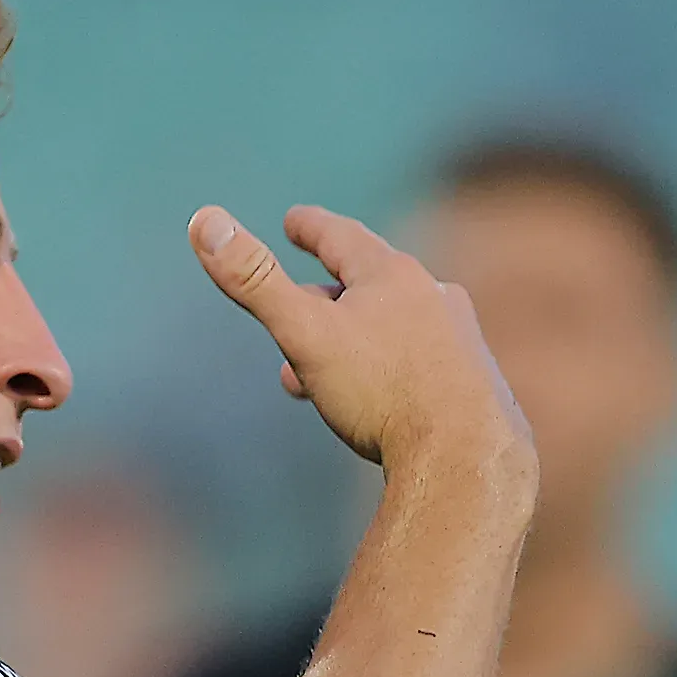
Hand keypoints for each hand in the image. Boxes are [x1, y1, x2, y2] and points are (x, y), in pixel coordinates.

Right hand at [190, 203, 532, 475]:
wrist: (465, 456)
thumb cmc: (381, 392)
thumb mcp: (304, 334)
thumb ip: (254, 280)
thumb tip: (203, 219)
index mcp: (392, 276)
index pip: (343, 238)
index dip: (312, 228)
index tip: (294, 221)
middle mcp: (432, 297)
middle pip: (370, 284)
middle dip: (327, 296)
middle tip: (297, 303)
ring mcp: (458, 338)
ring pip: (395, 326)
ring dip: (355, 340)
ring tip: (324, 373)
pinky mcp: (474, 381)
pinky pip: (421, 361)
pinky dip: (389, 368)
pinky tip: (381, 397)